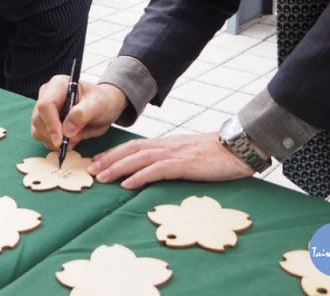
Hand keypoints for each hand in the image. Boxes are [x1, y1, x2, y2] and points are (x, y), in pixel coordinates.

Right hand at [32, 77, 127, 150]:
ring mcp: (44, 110)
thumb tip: (67, 131)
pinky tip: (67, 141)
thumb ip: (82, 114)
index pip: (45, 105)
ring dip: (52, 141)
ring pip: (37, 130)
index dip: (51, 124)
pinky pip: (41, 137)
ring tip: (72, 139)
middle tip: (70, 142)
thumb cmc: (101, 102)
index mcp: (58, 85)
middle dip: (52, 135)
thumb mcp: (97, 104)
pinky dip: (53, 143)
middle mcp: (47, 95)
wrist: (104, 108)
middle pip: (38, 119)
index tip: (60, 140)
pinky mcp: (44, 122)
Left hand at [88, 133, 255, 188]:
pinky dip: (139, 176)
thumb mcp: (191, 156)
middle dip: (109, 159)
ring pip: (139, 158)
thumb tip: (159, 170)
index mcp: (168, 144)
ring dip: (118, 168)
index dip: (115, 153)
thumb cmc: (217, 155)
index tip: (98, 161)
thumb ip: (174, 160)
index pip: (135, 146)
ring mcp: (175, 153)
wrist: (239, 147)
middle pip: (131, 150)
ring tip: (101, 178)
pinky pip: (157, 170)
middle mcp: (167, 145)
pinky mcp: (185, 164)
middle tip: (90, 170)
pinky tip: (127, 185)